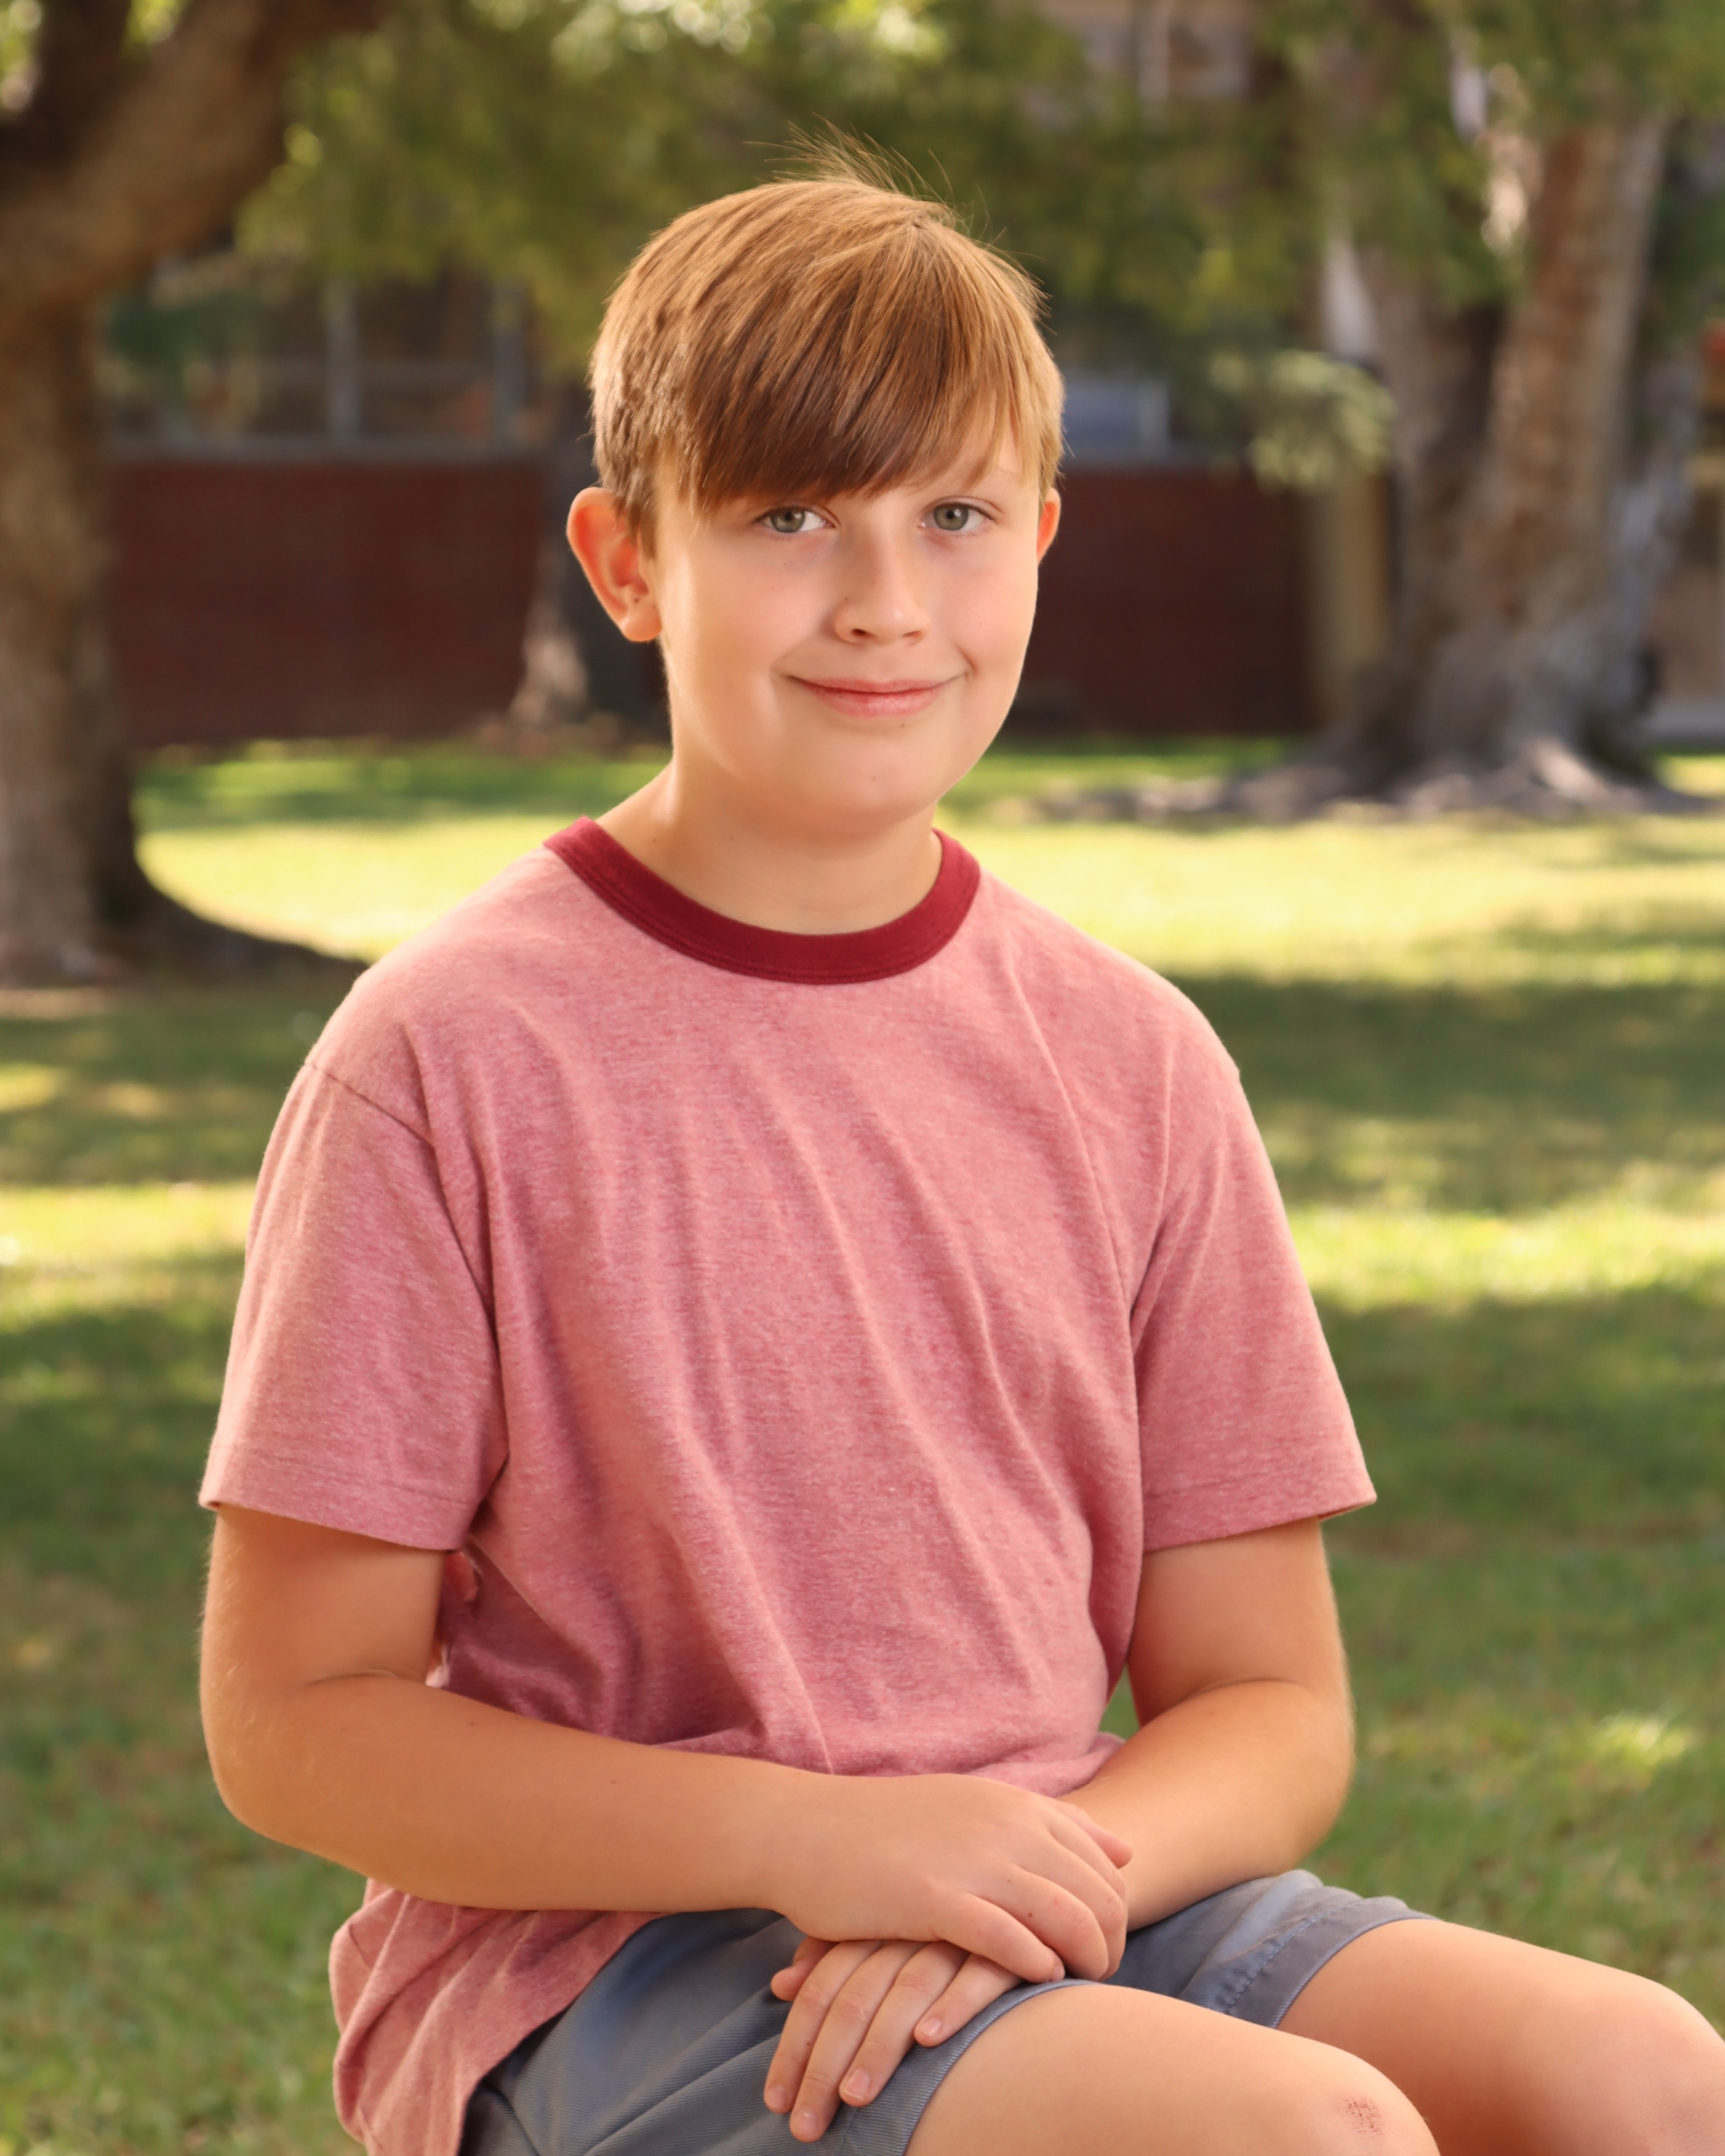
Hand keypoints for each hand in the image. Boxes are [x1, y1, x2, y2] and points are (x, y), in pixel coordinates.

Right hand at [764, 1775, 1131, 1987]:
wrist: (806, 1828)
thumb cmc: (891, 1827)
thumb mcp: (977, 1808)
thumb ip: (1052, 1826)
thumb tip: (1126, 1851)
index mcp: (1017, 1804)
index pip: (1105, 1863)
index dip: (1117, 1912)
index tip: (1103, 1945)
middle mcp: (1005, 1826)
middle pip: (1098, 1894)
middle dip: (1111, 1943)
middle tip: (1099, 1976)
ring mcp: (972, 1860)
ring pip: (1067, 1918)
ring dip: (1085, 1961)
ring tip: (1074, 1985)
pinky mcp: (935, 1899)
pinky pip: (1009, 1939)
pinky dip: (1033, 1965)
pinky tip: (1033, 1979)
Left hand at [764, 1935, 1021, 2141]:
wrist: (1022, 1891)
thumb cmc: (939, 1920)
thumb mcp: (883, 1928)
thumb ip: (832, 1953)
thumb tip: (780, 1983)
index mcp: (876, 1925)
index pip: (822, 1989)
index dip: (795, 2045)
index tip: (775, 2101)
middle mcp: (910, 1929)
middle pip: (854, 1997)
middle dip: (824, 2064)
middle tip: (806, 2124)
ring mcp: (958, 1935)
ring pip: (907, 1991)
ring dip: (879, 2047)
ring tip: (854, 2098)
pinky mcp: (1009, 1947)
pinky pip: (977, 1975)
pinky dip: (952, 2006)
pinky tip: (928, 2041)